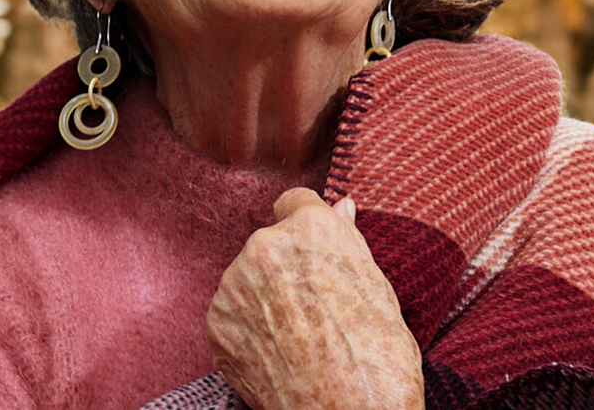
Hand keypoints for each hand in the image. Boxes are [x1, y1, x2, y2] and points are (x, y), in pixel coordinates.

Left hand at [206, 188, 422, 409]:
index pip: (294, 203)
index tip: (315, 257)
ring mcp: (234, 287)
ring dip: (264, 301)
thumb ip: (346, 239)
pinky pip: (232, 318)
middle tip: (315, 309)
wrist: (349, 408)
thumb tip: (341, 207)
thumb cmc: (376, 349)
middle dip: (285, 270)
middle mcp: (264, 246)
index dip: (308, 232)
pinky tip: (279, 353)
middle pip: (269, 246)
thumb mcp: (374, 283)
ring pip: (247, 282)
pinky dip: (249, 333)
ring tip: (298, 337)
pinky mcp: (217, 325)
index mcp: (309, 227)